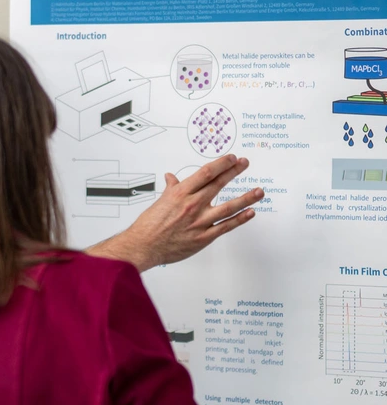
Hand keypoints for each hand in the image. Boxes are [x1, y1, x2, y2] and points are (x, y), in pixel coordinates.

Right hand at [85, 155, 263, 271]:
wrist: (144, 246)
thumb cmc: (149, 225)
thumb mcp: (160, 201)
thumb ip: (171, 188)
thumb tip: (171, 178)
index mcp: (180, 194)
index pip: (205, 173)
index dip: (221, 164)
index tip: (231, 159)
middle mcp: (192, 205)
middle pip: (218, 184)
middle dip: (234, 172)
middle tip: (245, 164)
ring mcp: (199, 222)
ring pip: (228, 207)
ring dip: (246, 198)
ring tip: (259, 191)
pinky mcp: (203, 237)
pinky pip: (226, 226)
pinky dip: (239, 219)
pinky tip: (250, 213)